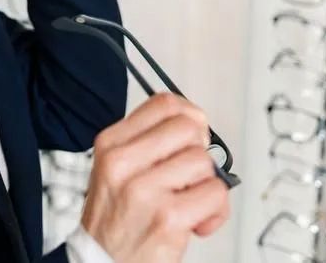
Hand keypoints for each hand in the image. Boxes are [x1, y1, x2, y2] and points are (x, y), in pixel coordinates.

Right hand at [79, 93, 230, 262]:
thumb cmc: (117, 219)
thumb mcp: (118, 168)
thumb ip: (150, 141)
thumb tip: (196, 121)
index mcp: (110, 144)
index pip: (164, 103)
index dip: (188, 117)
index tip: (190, 137)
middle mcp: (122, 163)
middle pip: (189, 127)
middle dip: (197, 151)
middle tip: (187, 175)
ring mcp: (144, 190)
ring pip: (204, 161)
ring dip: (204, 185)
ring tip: (186, 202)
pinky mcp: (168, 217)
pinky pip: (215, 194)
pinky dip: (214, 212)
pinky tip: (195, 222)